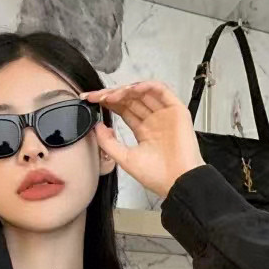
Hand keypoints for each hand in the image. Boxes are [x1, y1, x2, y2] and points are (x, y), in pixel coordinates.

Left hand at [81, 80, 203, 198]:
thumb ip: (108, 143)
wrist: (178, 182)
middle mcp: (154, 121)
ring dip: (126, 90)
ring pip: (144, 93)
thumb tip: (96, 126)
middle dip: (112, 95)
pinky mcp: (177, 110)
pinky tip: (131, 90)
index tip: (90, 101)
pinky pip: (161, 91)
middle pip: (131, 99)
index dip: (107, 103)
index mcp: (144, 131)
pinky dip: (146, 86)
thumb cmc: (158, 176)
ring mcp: (165, 114)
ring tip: (111, 96)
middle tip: (96, 96)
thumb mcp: (124, 158)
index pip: (123, 110)